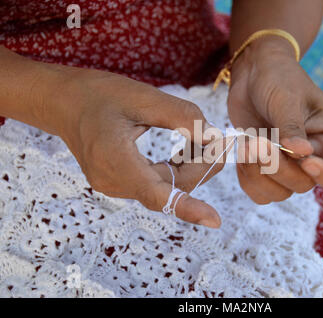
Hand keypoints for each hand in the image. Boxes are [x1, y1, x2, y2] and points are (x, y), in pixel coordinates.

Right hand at [39, 68, 222, 227]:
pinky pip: (155, 184)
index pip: (158, 196)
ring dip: (190, 168)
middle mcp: (114, 182)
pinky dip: (176, 169)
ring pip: (165, 188)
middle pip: (170, 189)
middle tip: (221, 141)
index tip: (215, 220)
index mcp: (116, 162)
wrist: (63, 101)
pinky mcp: (117, 181)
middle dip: (201, 167)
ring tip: (205, 140)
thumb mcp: (144, 97)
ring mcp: (114, 185)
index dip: (188, 209)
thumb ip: (182, 117)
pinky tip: (187, 150)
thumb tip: (214, 137)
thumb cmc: (99, 94)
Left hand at [227, 37, 322, 203]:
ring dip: (258, 174)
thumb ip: (292, 127)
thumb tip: (302, 155)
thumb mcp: (287, 97)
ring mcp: (288, 165)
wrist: (253, 72)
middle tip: (259, 142)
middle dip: (278, 168)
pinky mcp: (265, 168)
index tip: (307, 161)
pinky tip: (242, 151)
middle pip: (305, 185)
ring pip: (280, 192)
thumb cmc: (279, 77)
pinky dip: (247, 177)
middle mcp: (314, 157)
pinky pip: (259, 191)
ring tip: (247, 145)